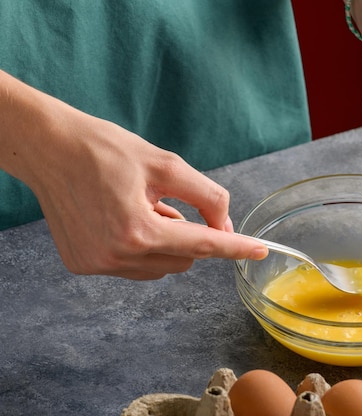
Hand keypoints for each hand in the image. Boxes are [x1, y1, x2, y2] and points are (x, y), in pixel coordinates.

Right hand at [1, 72, 266, 278]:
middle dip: (188, 235)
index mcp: (138, 231)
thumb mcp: (166, 163)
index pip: (201, 245)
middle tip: (166, 204)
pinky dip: (141, 248)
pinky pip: (133, 268)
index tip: (260, 250)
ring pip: (160, 267)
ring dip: (165, 243)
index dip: (234, 246)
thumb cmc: (106, 149)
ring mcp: (96, 265)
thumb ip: (206, 196)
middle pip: (184, 260)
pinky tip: (122, 220)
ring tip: (140, 209)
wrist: (49, 147)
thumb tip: (226, 226)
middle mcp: (116, 256)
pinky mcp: (82, 265)